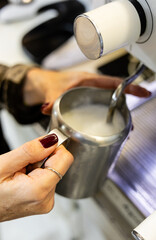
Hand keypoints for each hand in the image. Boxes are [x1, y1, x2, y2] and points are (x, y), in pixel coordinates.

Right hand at [0, 134, 72, 221]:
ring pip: (53, 170)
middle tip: (22, 164)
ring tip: (20, 174)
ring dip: (38, 166)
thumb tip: (52, 140)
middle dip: (42, 158)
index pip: (65, 159)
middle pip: (59, 165)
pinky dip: (36, 174)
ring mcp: (45, 202)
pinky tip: (22, 179)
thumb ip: (30, 151)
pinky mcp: (43, 201)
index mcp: (39, 190)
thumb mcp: (4, 165)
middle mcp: (46, 199)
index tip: (44, 143)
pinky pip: (47, 179)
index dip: (55, 147)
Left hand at [24, 68, 150, 114]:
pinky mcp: (89, 101)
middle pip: (115, 94)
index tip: (143, 92)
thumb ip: (51, 100)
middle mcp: (93, 87)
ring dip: (118, 114)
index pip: (113, 82)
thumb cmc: (51, 82)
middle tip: (130, 123)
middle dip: (126, 107)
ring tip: (123, 129)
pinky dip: (109, 115)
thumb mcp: (52, 91)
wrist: (45, 84)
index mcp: (88, 80)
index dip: (129, 87)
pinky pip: (103, 107)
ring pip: (110, 102)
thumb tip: (48, 108)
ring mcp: (92, 94)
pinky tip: (110, 126)